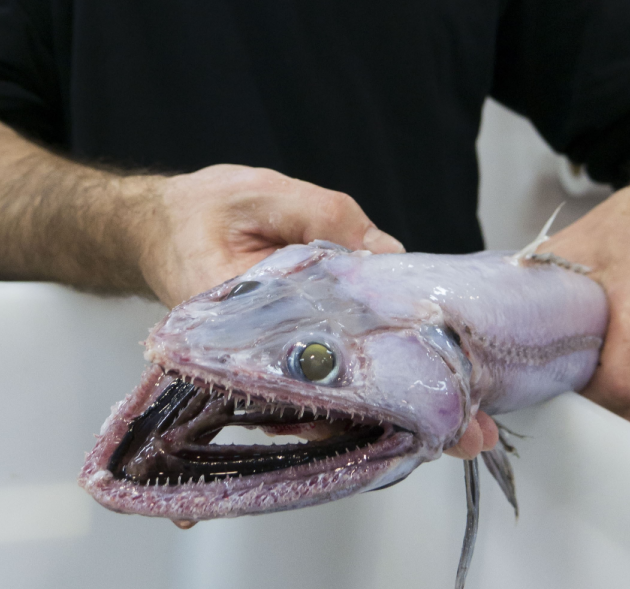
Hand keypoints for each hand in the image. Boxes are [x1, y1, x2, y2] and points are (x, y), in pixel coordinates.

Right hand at [132, 164, 494, 458]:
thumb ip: (325, 218)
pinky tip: (420, 399)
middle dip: (400, 422)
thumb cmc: (202, 210)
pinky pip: (328, 389)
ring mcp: (267, 370)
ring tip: (461, 427)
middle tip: (468, 434)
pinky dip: (372, 395)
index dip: (374, 396)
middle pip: (330, 407)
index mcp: (235, 326)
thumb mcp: (263, 194)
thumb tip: (389, 253)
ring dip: (393, 417)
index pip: (309, 370)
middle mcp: (250, 364)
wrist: (161, 226)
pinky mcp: (282, 362)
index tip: (426, 413)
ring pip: (334, 407)